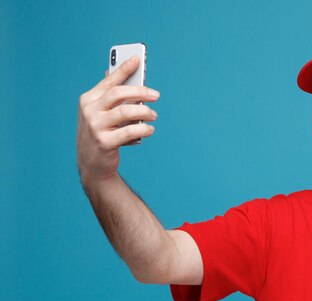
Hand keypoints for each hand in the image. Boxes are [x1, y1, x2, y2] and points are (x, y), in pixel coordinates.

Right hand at [77, 55, 159, 184]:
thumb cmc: (101, 134)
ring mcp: (95, 126)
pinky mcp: (104, 142)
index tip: (138, 58)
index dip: (124, 69)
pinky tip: (150, 129)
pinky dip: (143, 129)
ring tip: (154, 115)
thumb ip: (110, 96)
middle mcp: (89, 111)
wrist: (92, 165)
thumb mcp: (101, 113)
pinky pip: (129, 132)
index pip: (109, 80)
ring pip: (125, 112)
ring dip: (144, 112)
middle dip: (140, 91)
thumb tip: (122, 74)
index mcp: (88, 99)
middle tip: (156, 95)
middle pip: (118, 94)